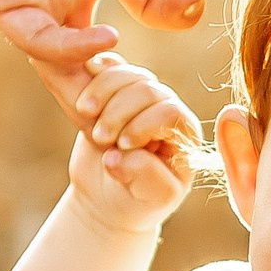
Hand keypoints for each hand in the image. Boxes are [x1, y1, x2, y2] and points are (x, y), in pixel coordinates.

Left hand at [0, 0, 221, 96]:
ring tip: (133, 101)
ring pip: (70, 65)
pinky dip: (73, 54)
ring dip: (102, 91)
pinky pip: (39, 43)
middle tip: (164, 84)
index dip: (182, 11)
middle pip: (114, 52)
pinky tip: (108, 39)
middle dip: (140, 77)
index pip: (157, 3)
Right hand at [66, 56, 200, 234]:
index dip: (144, 124)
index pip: (171, 113)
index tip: (122, 146)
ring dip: (103, 90)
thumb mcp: (152, 198)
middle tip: (100, 138)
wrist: (108, 198)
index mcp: (184, 134)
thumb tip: (118, 157)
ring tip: (85, 113)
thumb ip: (146, 177)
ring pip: (128, 75)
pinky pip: (110, 69)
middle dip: (119, 111)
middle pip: (148, 90)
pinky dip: (96, 71)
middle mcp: (167, 110)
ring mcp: (141, 99)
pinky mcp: (116, 92)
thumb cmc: (138, 201)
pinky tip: (85, 73)